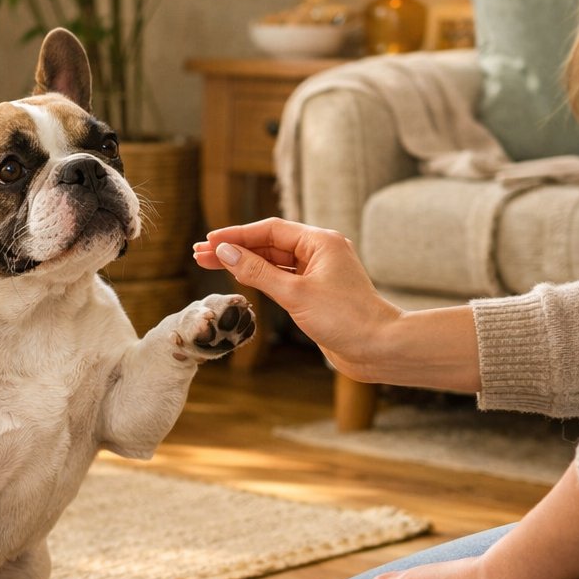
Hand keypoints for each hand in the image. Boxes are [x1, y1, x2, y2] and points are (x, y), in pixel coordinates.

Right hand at [193, 218, 400, 381]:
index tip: (209, 240)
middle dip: (234, 248)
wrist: (378, 348)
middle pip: (268, 243)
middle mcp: (320, 252)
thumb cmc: (345, 319)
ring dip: (243, 263)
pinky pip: (281, 277)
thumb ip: (257, 272)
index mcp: (320, 242)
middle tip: (200, 254)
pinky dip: (259, 277)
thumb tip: (226, 253)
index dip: (236, 235)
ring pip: (273, 261)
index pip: (269, 229)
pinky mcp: (316, 292)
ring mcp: (318, 272)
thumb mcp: (294, 294)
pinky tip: (239, 277)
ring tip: (210, 264)